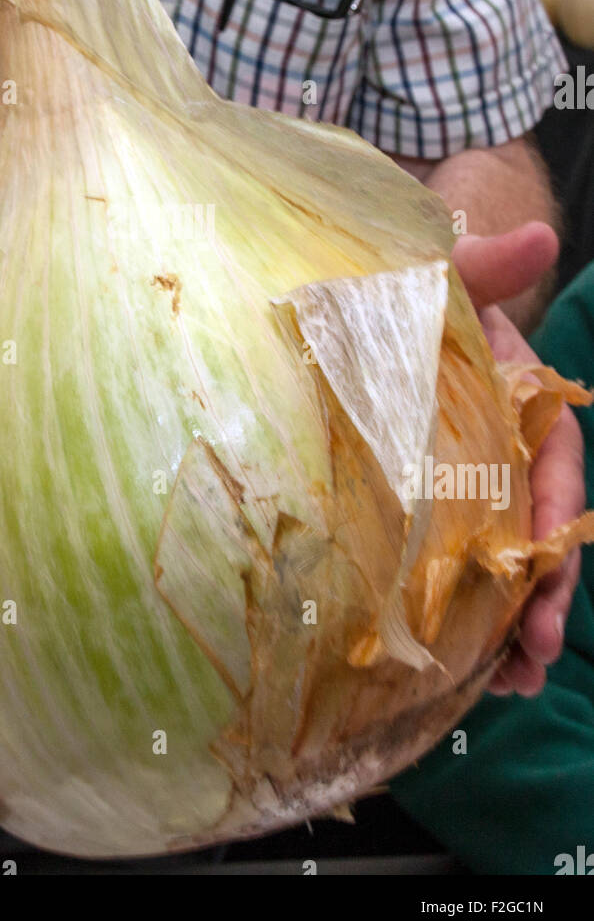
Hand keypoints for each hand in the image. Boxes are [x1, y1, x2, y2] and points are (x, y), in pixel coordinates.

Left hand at [452, 223, 584, 697]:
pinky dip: (470, 623)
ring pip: (507, 565)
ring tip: (509, 687)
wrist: (361, 314)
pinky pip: (458, 573)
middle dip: (543, 593)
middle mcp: (504, 453)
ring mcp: (468, 489)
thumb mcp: (438, 279)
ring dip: (514, 628)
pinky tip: (467, 675)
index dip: (559, 509)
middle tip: (533, 655)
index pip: (555, 459)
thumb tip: (540, 233)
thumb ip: (483, 265)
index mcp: (520, 401)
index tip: (551, 554)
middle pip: (540, 530)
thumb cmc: (406, 298)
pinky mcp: (429, 517)